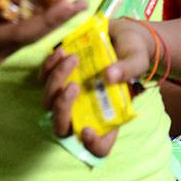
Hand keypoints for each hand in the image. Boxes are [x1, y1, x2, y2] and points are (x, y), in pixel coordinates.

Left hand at [40, 17, 152, 156]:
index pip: (98, 147)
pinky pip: (44, 79)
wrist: (119, 34)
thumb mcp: (137, 60)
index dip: (91, 145)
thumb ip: (127, 70)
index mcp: (108, 117)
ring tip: (72, 58)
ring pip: (49, 102)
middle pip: (63, 127)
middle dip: (62, 109)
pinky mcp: (58, 78)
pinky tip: (61, 52)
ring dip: (56, 81)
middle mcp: (84, 112)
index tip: (87, 130)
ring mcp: (68, 96)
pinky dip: (48, 67)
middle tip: (74, 86)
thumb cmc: (131, 53)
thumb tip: (109, 76)